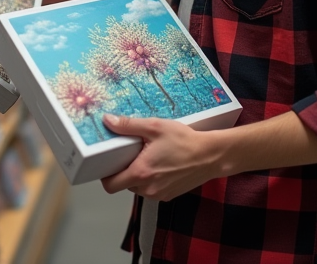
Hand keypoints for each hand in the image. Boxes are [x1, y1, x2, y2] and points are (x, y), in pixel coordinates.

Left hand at [99, 115, 222, 201]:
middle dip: (124, 171)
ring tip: (149, 157)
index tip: (109, 162)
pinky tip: (161, 165)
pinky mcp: (169, 196)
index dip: (106, 175)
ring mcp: (159, 195)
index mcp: (141, 173)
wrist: (210, 155)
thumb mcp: (155, 127)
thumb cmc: (185, 141)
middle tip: (132, 154)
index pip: (111, 185)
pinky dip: (152, 180)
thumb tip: (108, 121)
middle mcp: (148, 189)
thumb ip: (128, 125)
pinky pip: (152, 190)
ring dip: (139, 176)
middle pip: (124, 185)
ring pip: (138, 188)